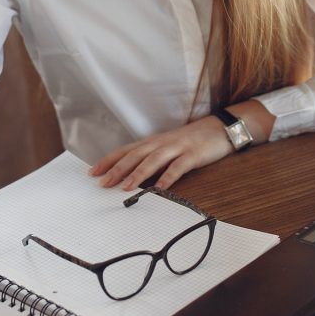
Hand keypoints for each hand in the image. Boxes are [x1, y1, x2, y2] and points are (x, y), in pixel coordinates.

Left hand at [90, 102, 275, 191]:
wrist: (221, 127)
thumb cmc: (193, 140)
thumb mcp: (170, 147)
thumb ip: (153, 159)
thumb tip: (132, 176)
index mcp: (154, 142)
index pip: (126, 150)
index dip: (109, 160)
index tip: (93, 172)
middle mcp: (162, 143)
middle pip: (135, 155)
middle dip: (117, 169)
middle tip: (102, 182)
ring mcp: (177, 147)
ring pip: (153, 160)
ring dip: (138, 174)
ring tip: (125, 187)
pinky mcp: (193, 154)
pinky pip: (178, 167)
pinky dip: (168, 178)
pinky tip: (160, 188)